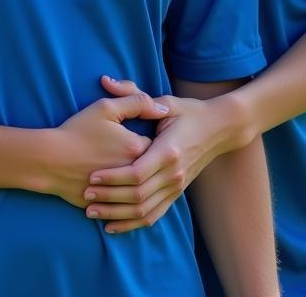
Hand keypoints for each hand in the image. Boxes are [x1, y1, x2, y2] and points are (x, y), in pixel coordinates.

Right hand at [43, 80, 170, 207]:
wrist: (50, 159)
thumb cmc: (77, 131)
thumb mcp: (106, 107)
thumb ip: (136, 102)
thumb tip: (163, 109)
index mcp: (136, 148)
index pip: (158, 144)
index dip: (146, 138)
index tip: (136, 135)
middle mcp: (134, 172)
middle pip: (151, 167)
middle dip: (143, 159)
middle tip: (124, 150)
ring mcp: (122, 192)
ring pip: (140, 187)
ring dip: (135, 180)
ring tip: (118, 167)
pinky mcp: (110, 206)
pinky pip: (125, 205)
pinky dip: (123, 198)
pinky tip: (115, 188)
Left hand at [83, 76, 233, 233]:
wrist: (220, 130)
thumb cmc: (189, 112)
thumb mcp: (165, 100)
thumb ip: (133, 93)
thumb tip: (104, 80)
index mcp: (167, 151)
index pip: (136, 172)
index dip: (112, 177)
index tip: (91, 176)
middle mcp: (173, 174)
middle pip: (137, 195)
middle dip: (109, 197)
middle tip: (85, 194)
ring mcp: (176, 187)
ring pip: (144, 210)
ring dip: (116, 214)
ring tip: (92, 211)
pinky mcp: (176, 194)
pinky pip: (154, 215)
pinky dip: (132, 223)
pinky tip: (113, 225)